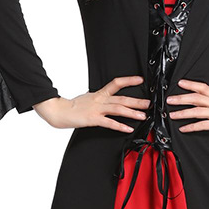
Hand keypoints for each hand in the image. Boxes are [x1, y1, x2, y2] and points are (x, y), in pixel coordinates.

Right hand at [34, 76, 150, 131]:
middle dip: (137, 101)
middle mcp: (100, 100)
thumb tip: (110, 100)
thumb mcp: (89, 98)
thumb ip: (100, 99)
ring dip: (132, 112)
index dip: (129, 80)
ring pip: (118, 109)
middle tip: (149, 103)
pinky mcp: (93, 119)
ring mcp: (97, 109)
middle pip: (122, 98)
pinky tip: (128, 128)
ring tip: (143, 115)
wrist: (59, 111)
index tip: (140, 80)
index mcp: (99, 94)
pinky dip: (120, 126)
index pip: (116, 83)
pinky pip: (109, 122)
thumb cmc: (74, 106)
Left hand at [167, 80, 208, 141]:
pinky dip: (192, 127)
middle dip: (181, 98)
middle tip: (169, 100)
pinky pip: (204, 124)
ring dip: (183, 112)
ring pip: (198, 110)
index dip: (191, 84)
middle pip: (197, 97)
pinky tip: (184, 129)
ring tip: (172, 115)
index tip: (180, 83)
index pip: (204, 87)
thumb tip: (202, 105)